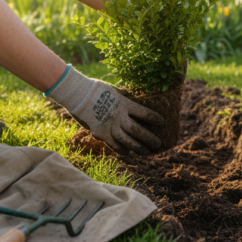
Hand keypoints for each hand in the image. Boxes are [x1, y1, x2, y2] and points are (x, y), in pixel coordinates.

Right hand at [47, 67, 162, 154]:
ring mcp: (110, 125)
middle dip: (150, 138)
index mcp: (125, 104)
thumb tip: (135, 101)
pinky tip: (128, 152)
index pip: (145, 113)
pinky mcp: (100, 132)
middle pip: (138, 130)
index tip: (163, 122)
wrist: (78, 94)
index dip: (155, 119)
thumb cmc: (97, 89)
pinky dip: (121, 149)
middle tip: (158, 144)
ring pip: (127, 140)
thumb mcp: (116, 91)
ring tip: (147, 151)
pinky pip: (113, 144)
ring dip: (139, 147)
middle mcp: (119, 116)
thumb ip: (125, 99)